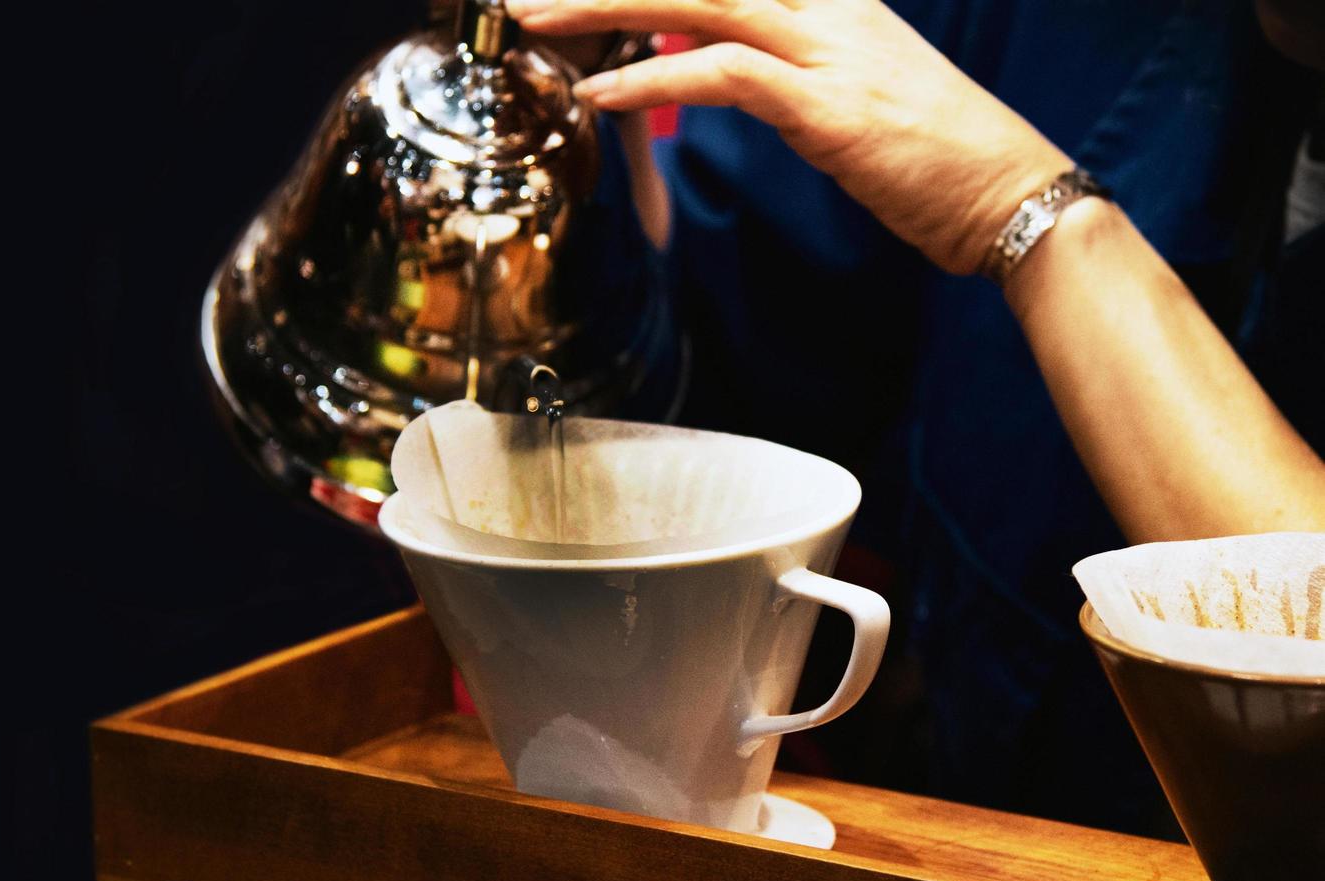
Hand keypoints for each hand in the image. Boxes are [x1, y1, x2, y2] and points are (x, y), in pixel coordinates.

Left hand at [505, 0, 1072, 274]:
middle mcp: (828, 4)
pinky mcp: (826, 104)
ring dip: (604, 6)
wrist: (1013, 193)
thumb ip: (781, 65)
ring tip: (535, 20)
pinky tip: (597, 95)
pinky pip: (721, 74)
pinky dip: (649, 81)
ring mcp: (828, 47)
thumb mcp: (853, 90)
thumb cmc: (937, 154)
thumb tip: (711, 59)